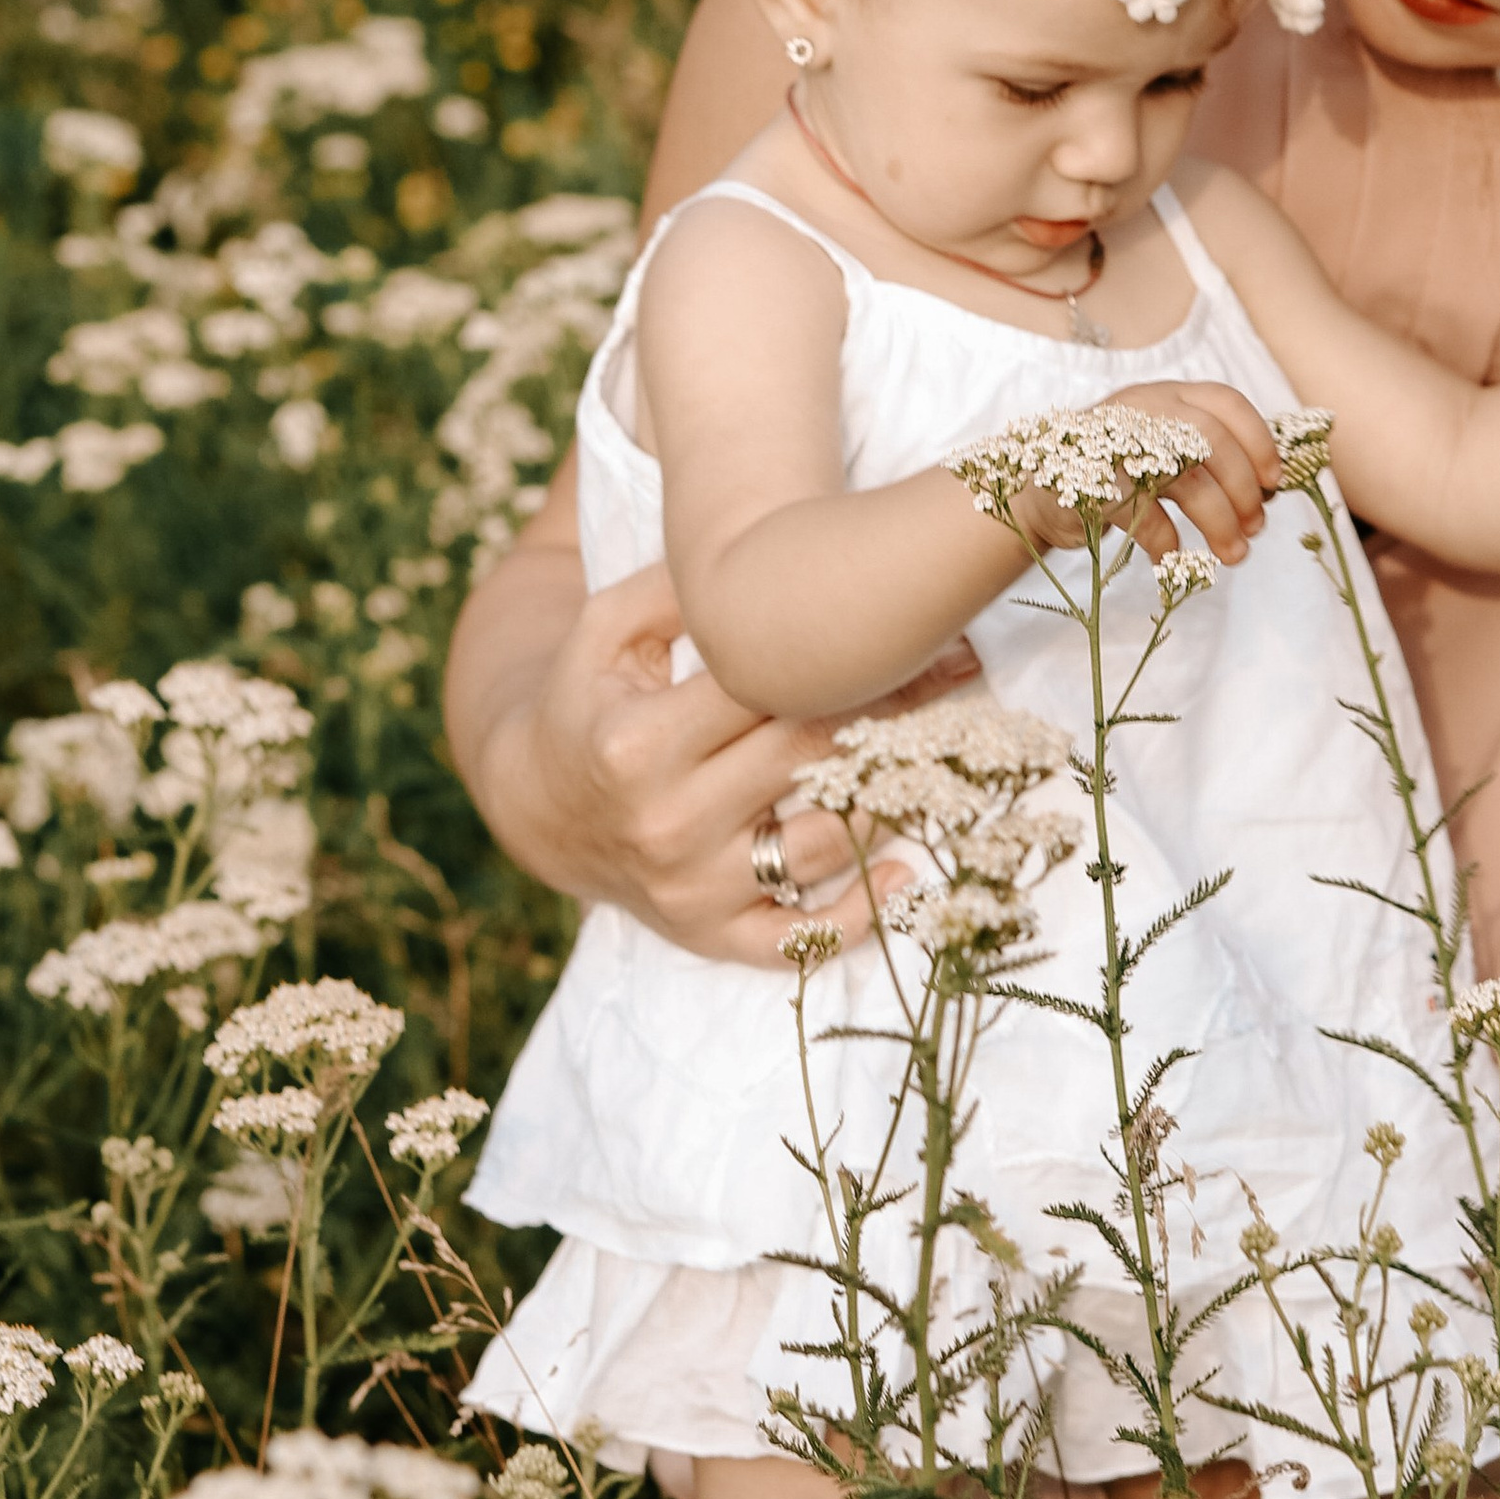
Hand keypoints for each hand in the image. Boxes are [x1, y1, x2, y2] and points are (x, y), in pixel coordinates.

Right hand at [476, 560, 967, 962]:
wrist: (538, 808)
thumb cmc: (588, 700)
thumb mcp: (603, 630)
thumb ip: (671, 587)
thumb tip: (758, 557)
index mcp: (640, 744)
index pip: (768, 692)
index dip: (851, 655)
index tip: (918, 624)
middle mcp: (668, 824)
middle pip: (809, 761)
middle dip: (895, 710)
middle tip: (961, 670)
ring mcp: (691, 889)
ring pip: (822, 847)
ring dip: (896, 797)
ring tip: (950, 749)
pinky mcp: (708, 937)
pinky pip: (795, 941)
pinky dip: (856, 915)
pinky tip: (906, 870)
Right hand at [1012, 381, 1282, 568]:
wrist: (1037, 491)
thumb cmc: (1115, 474)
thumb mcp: (1161, 449)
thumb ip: (1205, 456)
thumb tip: (1268, 493)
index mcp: (1167, 396)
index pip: (1226, 402)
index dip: (1259, 440)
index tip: (1273, 483)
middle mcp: (1144, 409)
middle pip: (1212, 440)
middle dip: (1242, 489)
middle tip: (1255, 527)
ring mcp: (1115, 442)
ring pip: (1185, 477)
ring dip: (1219, 522)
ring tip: (1233, 554)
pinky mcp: (1091, 481)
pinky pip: (1143, 514)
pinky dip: (1166, 542)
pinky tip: (1172, 559)